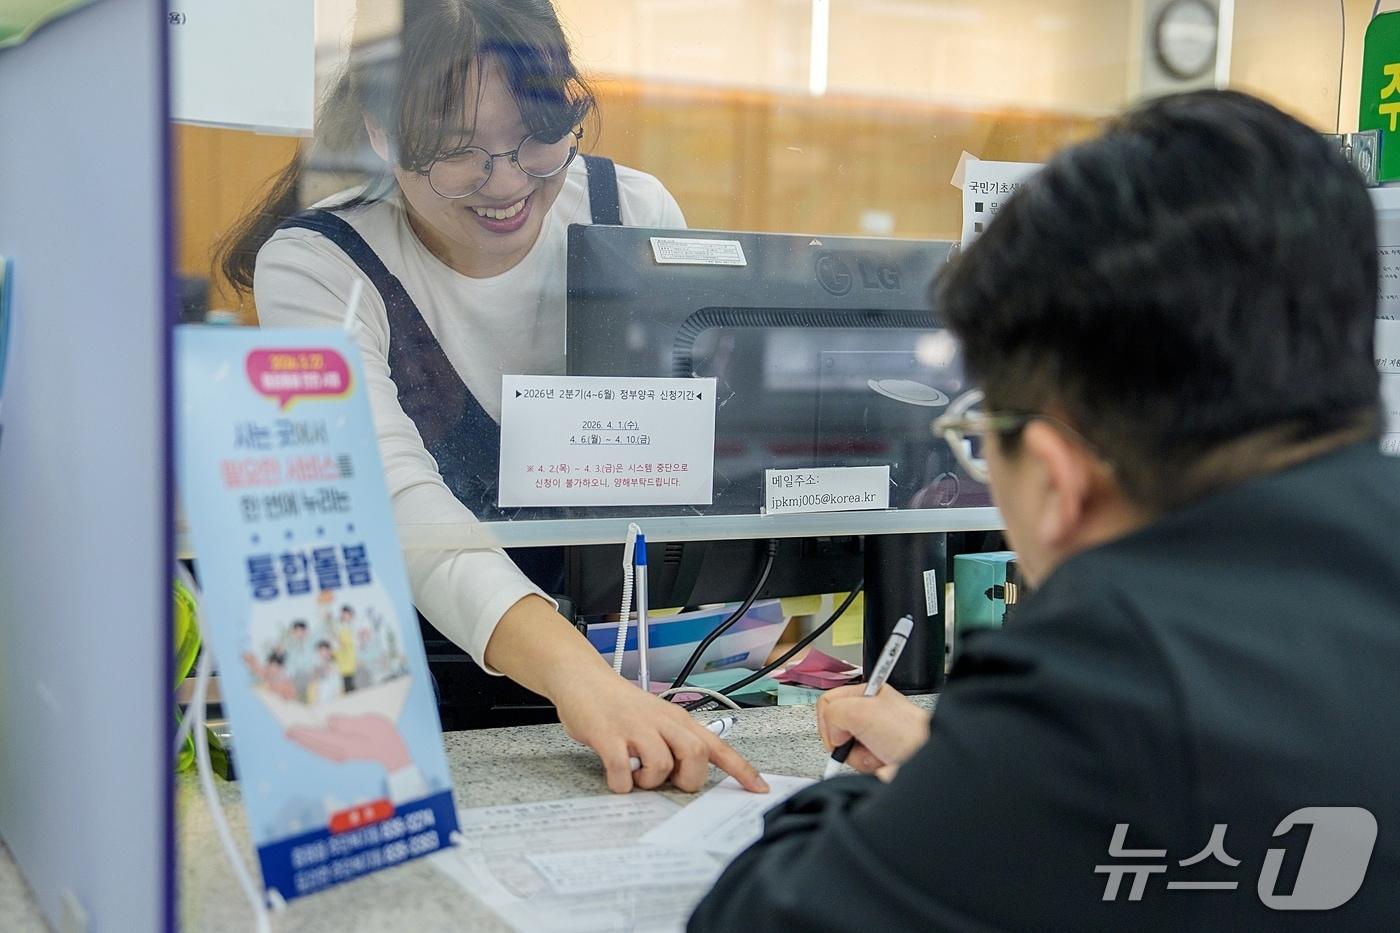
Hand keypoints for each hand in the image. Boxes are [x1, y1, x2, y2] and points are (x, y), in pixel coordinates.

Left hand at [287, 713, 412, 771]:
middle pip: (314, 745)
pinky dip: (314, 746)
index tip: (290, 728)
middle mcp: (339, 752)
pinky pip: (323, 751)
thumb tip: (329, 721)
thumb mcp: (369, 722)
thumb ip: (347, 722)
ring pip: (317, 749)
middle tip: (286, 732)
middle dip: (300, 738)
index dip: (302, 732)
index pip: (318, 737)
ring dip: (305, 743)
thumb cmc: (383, 735)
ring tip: (294, 736)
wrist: (393, 752)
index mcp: (343, 743)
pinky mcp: (344, 755)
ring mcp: (341, 756)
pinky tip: (311, 744)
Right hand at [553, 671, 768, 794]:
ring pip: (661, 765)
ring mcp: (634, 728)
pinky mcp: (607, 735)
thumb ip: (676, 741)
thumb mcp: (657, 718)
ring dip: (649, 781)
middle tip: (668, 781)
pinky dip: (621, 783)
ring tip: (635, 773)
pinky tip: (616, 777)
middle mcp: (661, 722)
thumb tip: (690, 774)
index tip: (759, 790)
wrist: (583, 678)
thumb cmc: (621, 705)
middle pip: (695, 755)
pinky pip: (622, 770)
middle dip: (686, 779)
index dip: (741, 769)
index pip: (717, 746)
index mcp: (678, 719)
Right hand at [816, 684, 929, 775]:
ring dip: (859, 756)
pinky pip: (856, 764)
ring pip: (845, 750)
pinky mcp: (877, 756)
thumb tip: (832, 735)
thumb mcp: (860, 711)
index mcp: (866, 692)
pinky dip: (866, 766)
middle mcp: (868, 712)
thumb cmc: (907, 732)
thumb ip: (832, 713)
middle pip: (834, 729)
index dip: (829, 720)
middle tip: (864, 739)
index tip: (840, 731)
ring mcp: (872, 736)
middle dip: (846, 741)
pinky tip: (881, 761)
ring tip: (878, 752)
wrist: (926, 759)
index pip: (827, 702)